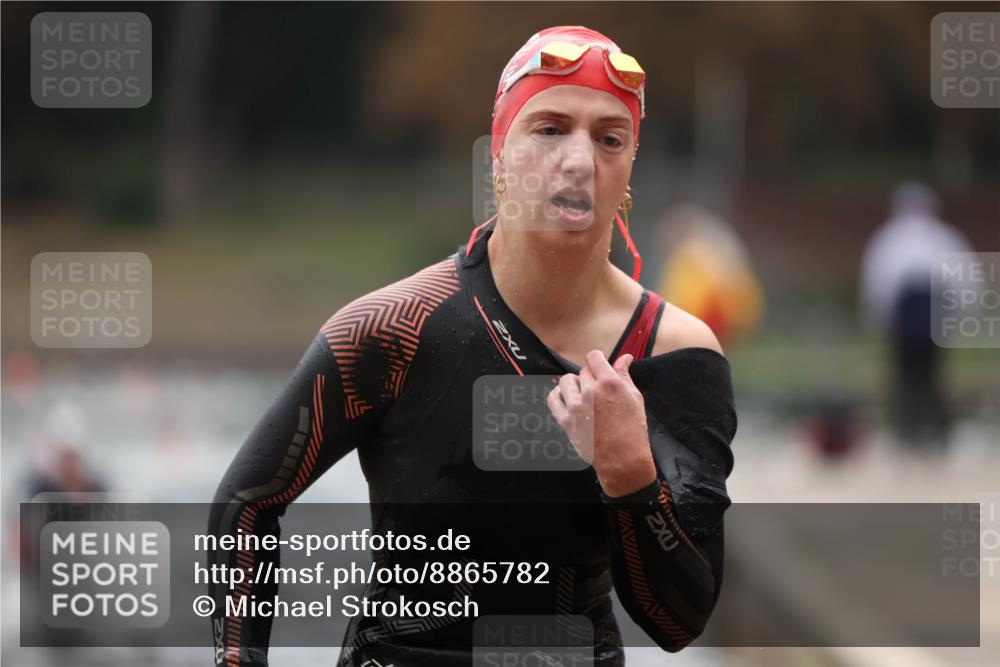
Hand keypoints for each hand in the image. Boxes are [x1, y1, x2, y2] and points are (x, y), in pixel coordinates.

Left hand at [547, 350, 656, 495]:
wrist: (623, 458)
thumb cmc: (632, 430)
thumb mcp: (634, 398)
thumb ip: (625, 375)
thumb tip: (624, 357)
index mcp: (609, 383)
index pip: (593, 357)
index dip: (597, 361)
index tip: (599, 368)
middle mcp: (590, 392)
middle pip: (583, 371)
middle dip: (591, 378)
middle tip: (599, 391)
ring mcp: (576, 407)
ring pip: (566, 381)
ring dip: (574, 385)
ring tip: (584, 396)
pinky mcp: (566, 420)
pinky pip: (553, 399)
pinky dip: (557, 395)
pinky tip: (565, 398)